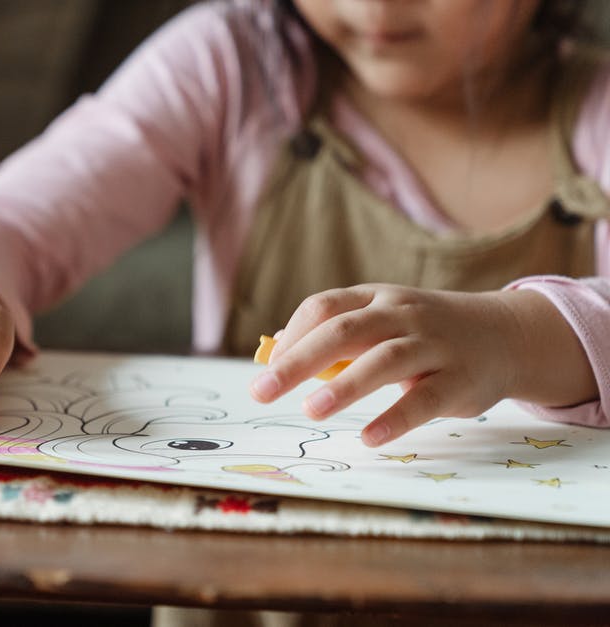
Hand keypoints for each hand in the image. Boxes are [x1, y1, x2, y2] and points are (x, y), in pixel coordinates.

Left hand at [247, 284, 592, 446]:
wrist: (506, 335)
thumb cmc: (424, 334)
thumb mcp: (383, 322)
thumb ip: (336, 336)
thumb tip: (276, 355)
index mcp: (377, 298)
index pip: (324, 307)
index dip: (292, 337)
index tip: (267, 368)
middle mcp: (403, 315)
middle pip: (343, 331)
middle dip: (298, 361)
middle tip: (262, 390)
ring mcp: (434, 345)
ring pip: (384, 359)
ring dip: (344, 385)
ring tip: (310, 410)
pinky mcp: (461, 380)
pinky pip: (425, 399)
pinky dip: (396, 417)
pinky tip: (369, 436)